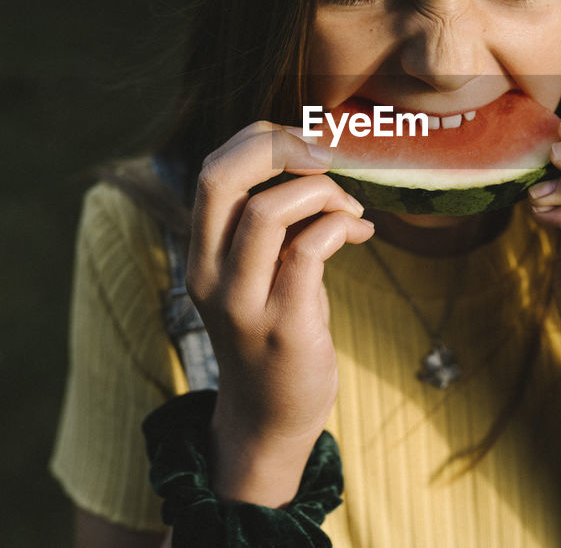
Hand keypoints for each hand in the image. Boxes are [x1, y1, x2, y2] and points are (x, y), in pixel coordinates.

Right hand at [185, 122, 373, 502]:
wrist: (271, 419)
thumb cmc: (275, 333)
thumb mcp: (261, 273)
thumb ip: (274, 225)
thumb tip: (316, 163)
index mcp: (202, 254)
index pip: (212, 171)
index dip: (259, 140)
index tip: (305, 143)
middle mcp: (210, 276)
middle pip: (222, 178)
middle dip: (279, 147)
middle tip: (327, 156)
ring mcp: (244, 303)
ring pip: (269, 212)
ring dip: (322, 193)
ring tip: (351, 210)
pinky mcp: (284, 326)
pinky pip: (308, 251)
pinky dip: (338, 227)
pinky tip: (358, 233)